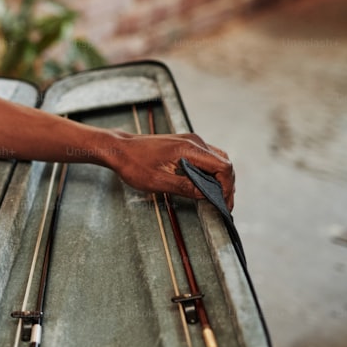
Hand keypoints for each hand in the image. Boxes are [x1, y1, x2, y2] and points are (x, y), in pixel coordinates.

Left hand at [112, 132, 234, 209]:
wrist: (119, 149)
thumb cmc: (133, 164)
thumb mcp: (158, 181)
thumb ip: (185, 188)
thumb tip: (207, 195)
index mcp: (189, 148)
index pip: (223, 167)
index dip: (227, 187)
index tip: (223, 203)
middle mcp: (193, 141)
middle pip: (224, 163)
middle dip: (227, 185)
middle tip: (223, 205)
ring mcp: (190, 141)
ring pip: (217, 160)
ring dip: (220, 179)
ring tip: (217, 198)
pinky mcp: (185, 145)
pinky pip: (206, 158)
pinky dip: (211, 172)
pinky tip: (206, 186)